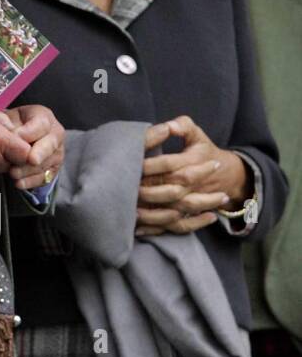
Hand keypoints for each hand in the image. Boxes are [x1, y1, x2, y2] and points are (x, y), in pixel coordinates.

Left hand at [4, 104, 65, 190]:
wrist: (13, 138)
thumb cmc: (10, 126)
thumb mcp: (8, 119)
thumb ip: (9, 126)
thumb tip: (10, 137)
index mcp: (44, 117)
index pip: (41, 124)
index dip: (29, 132)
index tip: (14, 137)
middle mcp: (55, 134)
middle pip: (50, 144)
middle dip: (39, 152)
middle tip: (29, 159)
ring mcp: (57, 152)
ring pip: (46, 163)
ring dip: (30, 170)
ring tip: (13, 173)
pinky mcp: (53, 168)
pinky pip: (44, 177)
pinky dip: (31, 181)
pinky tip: (19, 183)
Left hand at [135, 116, 245, 235]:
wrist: (228, 175)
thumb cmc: (204, 152)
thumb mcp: (197, 135)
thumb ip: (184, 126)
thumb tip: (169, 125)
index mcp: (194, 164)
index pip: (171, 165)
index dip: (151, 164)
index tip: (132, 163)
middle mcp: (193, 187)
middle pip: (170, 192)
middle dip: (148, 191)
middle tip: (127, 188)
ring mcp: (190, 203)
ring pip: (173, 213)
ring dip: (152, 214)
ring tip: (132, 210)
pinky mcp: (186, 215)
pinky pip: (175, 227)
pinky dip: (158, 230)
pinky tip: (138, 230)